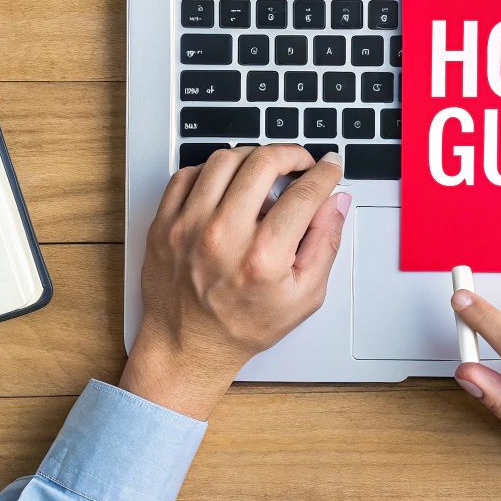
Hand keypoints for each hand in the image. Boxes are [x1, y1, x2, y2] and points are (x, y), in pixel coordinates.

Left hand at [121, 146, 348, 419]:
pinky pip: (187, 174)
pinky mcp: (163, 224)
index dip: (325, 173)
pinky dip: (212, 171)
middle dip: (291, 153)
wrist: (187, 347)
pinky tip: (227, 184)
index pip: (304, 194)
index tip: (330, 166)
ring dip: (252, 157)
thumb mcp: (304, 297)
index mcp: (262, 259)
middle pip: (263, 162)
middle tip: (299, 162)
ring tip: (264, 170)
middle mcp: (222, 237)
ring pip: (224, 159)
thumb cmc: (243, 326)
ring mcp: (186, 227)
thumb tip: (336, 202)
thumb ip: (326, 244)